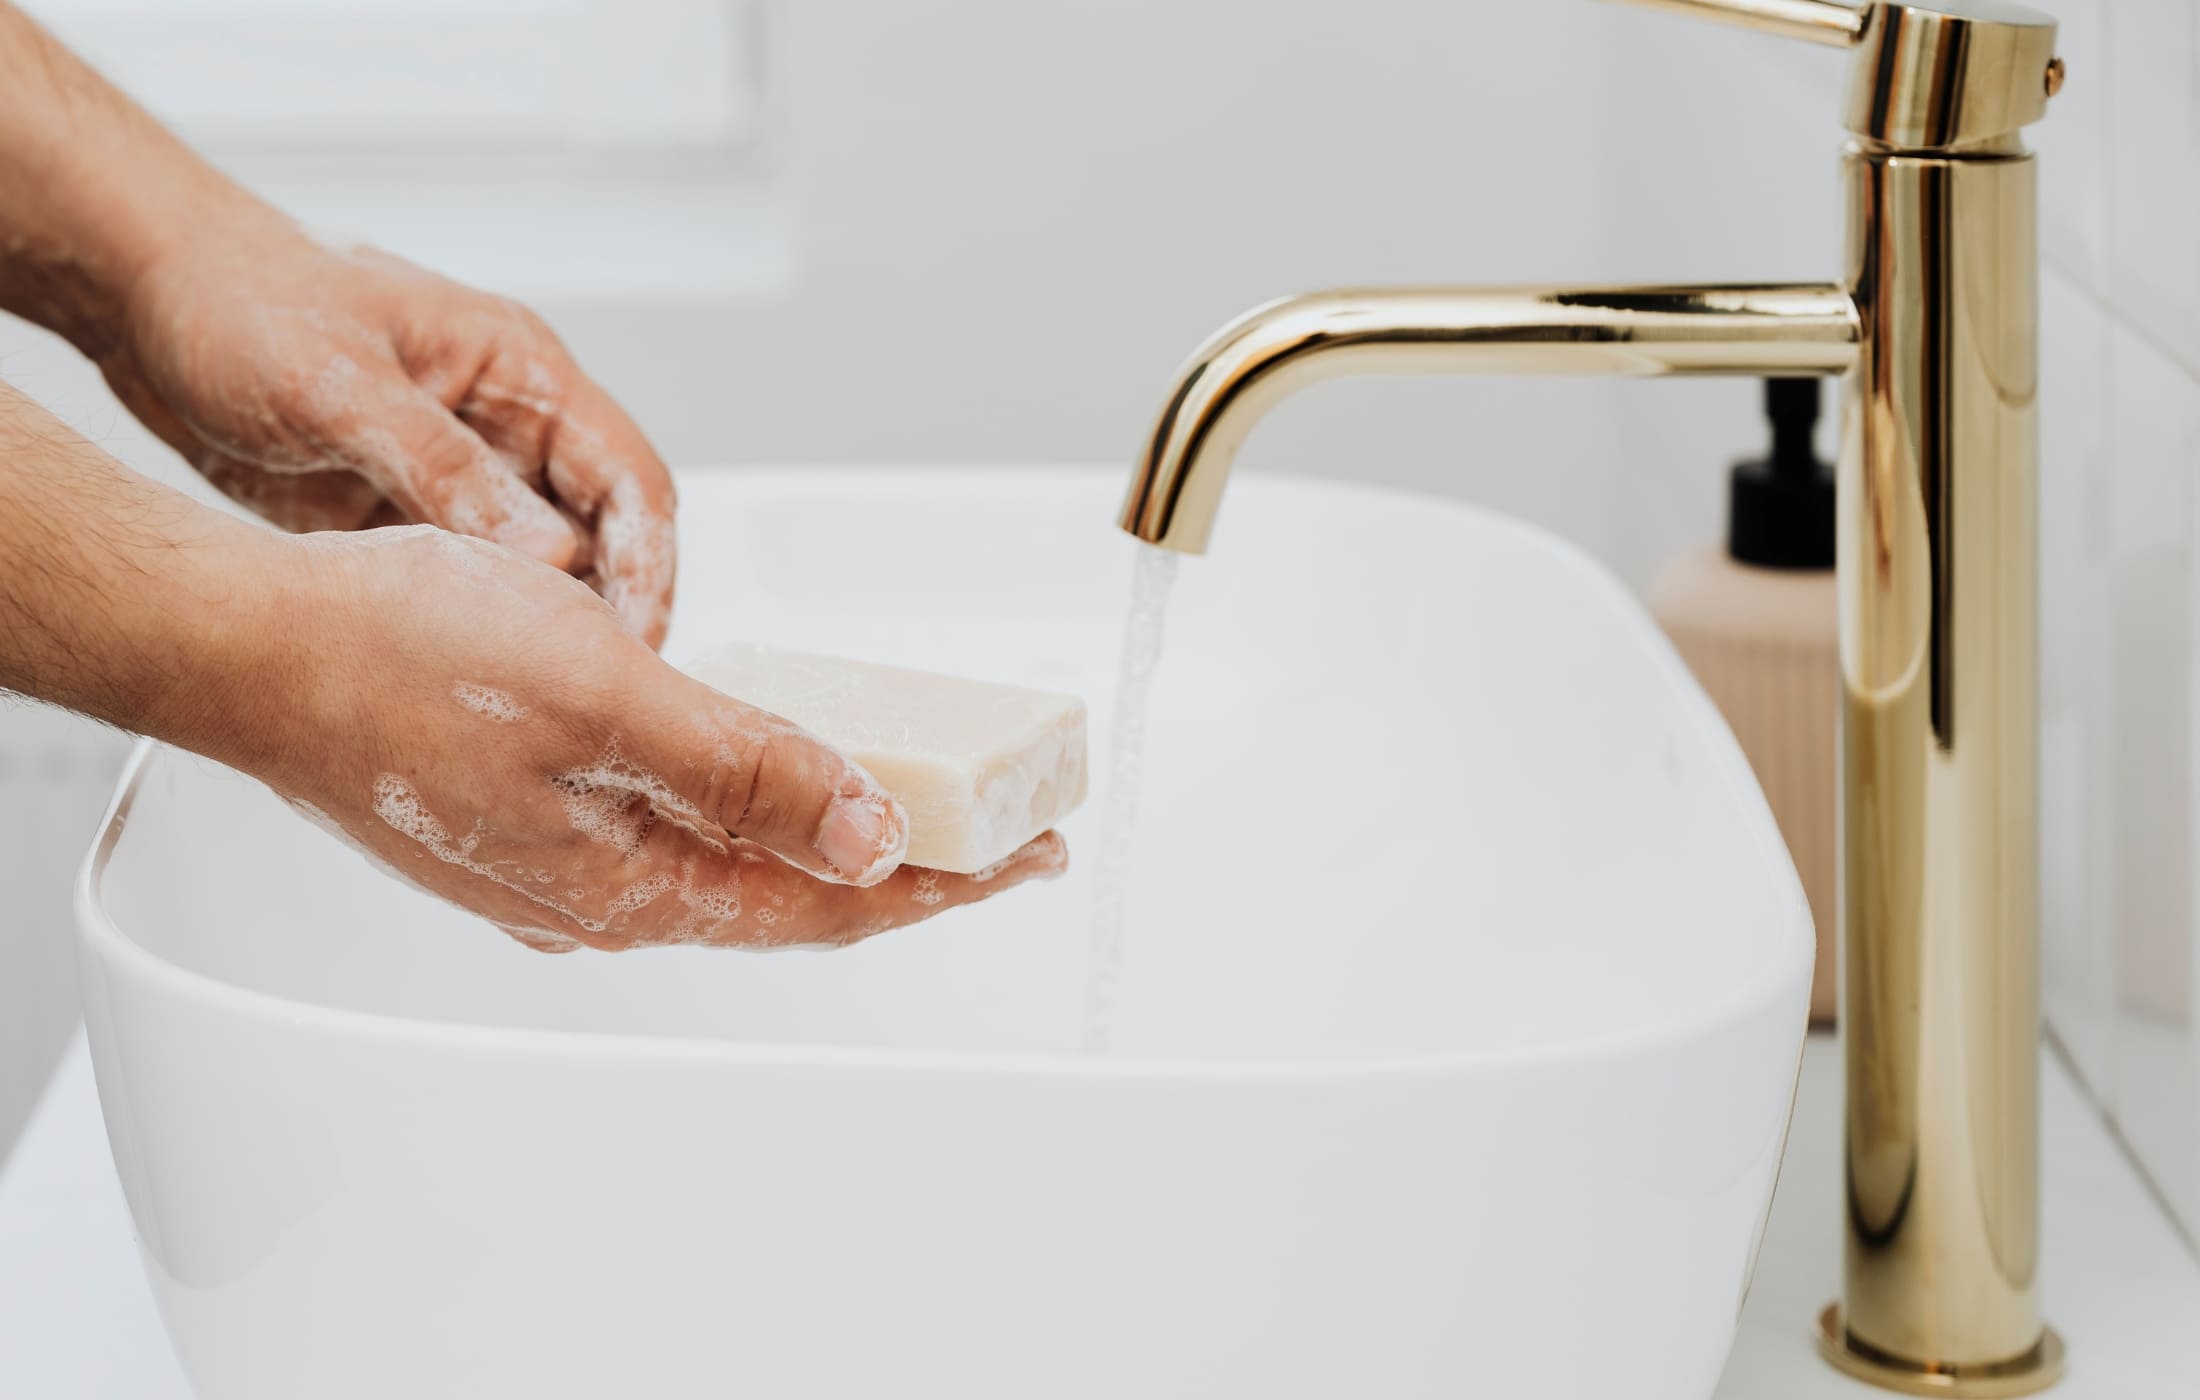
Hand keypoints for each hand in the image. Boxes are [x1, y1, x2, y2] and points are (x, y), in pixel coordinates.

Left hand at [97, 207, 678, 646]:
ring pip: (538, 574)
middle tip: (592, 699)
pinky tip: (459, 685)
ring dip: (542, 634)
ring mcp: (459, 480)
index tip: (638, 643)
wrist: (141, 297)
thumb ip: (444, 468)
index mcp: (521, 375)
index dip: (650, 564)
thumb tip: (548, 557)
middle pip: (602, 538)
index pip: (630, 480)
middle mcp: (507, 430)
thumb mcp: (342, 384)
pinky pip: (466, 588)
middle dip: (608, 616)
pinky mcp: (407, 519)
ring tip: (528, 704)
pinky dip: (474, 637)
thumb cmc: (242, 299)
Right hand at [253, 526, 1065, 952]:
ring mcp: (556, 863)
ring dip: (824, 833)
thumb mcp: (608, 698)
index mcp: (627, 884)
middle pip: (788, 895)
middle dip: (901, 867)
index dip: (939, 882)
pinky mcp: (524, 818)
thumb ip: (746, 771)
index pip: (824, 901)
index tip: (1028, 859)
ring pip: (729, 862)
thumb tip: (869, 835)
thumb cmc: (399, 655)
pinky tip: (765, 767)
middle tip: (998, 839)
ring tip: (907, 804)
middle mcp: (597, 895)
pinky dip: (743, 803)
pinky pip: (669, 828)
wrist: (246, 643)